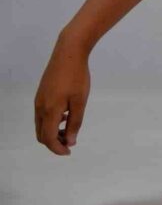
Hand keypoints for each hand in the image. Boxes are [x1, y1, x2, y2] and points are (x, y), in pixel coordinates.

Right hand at [34, 35, 91, 155]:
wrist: (68, 53)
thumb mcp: (80, 101)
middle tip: (70, 142)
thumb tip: (70, 141)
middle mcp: (40, 107)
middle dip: (54, 142)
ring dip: (53, 132)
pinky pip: (42, 115)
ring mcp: (39, 100)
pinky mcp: (41, 93)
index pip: (48, 138)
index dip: (58, 149)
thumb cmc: (77, 77)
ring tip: (70, 129)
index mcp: (50, 110)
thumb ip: (75, 122)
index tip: (69, 152)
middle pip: (41, 134)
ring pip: (41, 124)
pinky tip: (65, 115)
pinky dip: (51, 121)